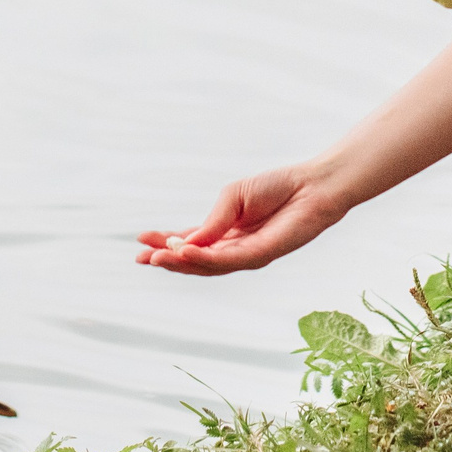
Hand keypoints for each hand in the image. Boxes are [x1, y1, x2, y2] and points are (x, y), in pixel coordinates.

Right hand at [136, 165, 349, 275]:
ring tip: (157, 256)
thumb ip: (211, 221)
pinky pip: (228, 260)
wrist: (312, 185)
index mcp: (226, 233)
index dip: (165, 243)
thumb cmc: (277, 187)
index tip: (139, 240)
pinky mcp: (262, 255)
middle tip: (141, 257)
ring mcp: (248, 256)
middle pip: (195, 261)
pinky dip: (204, 257)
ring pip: (209, 266)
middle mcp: (235, 249)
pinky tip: (184, 251)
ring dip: (181, 262)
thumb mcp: (233, 198)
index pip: (191, 243)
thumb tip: (183, 242)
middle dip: (167, 259)